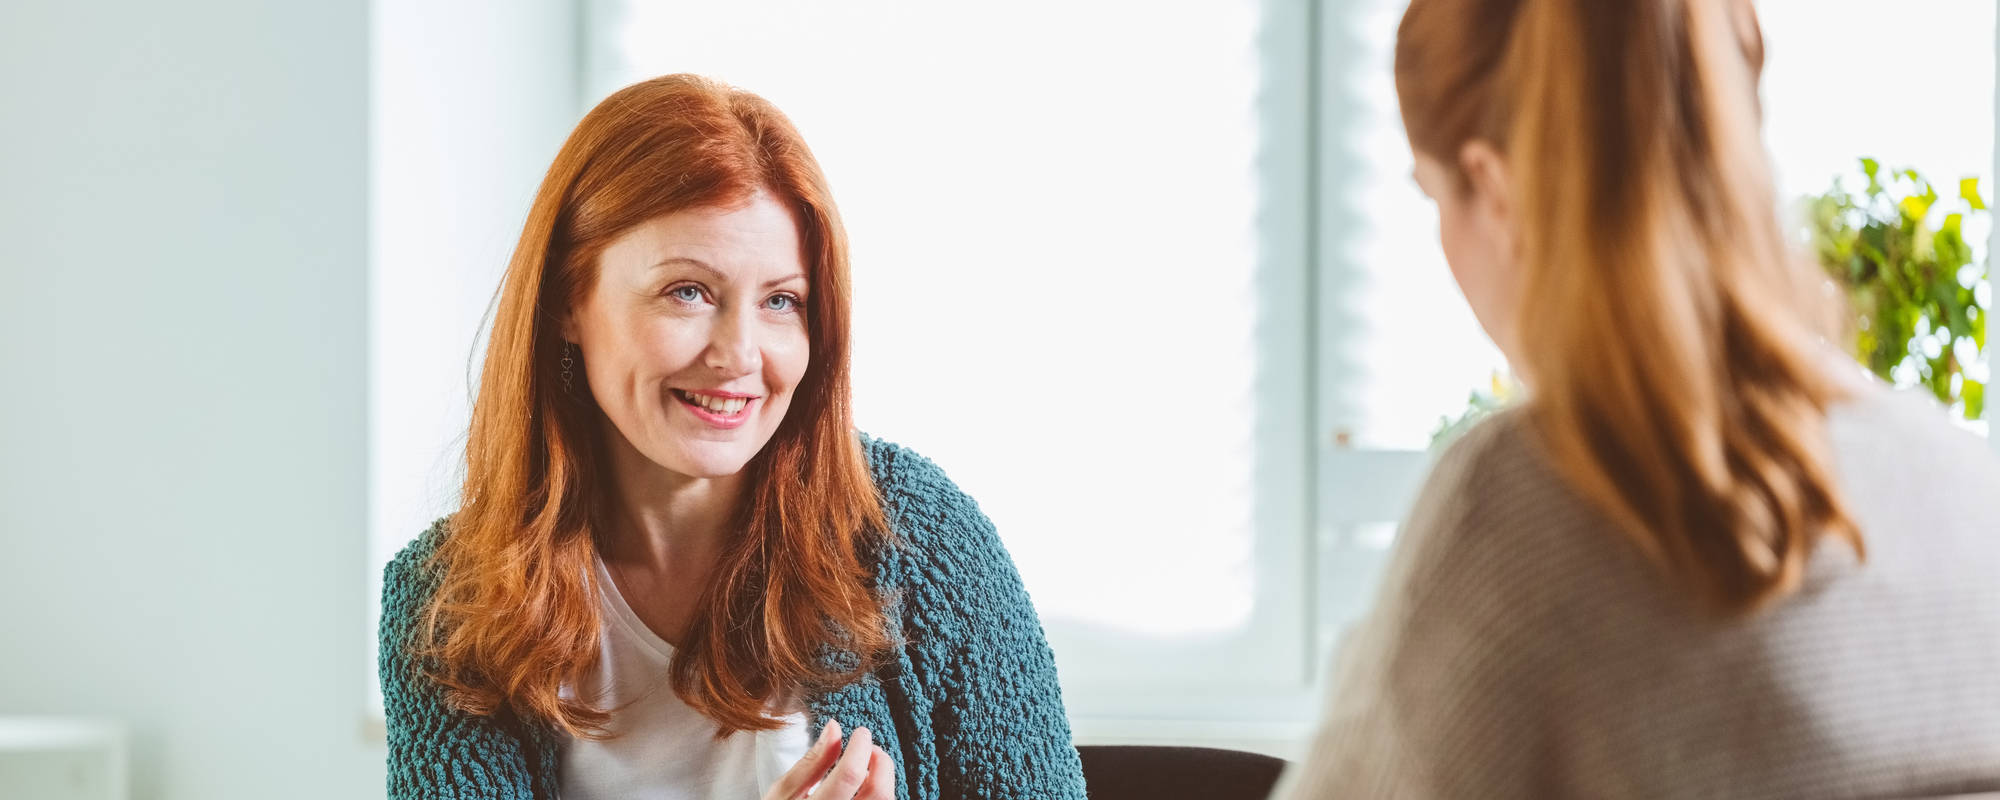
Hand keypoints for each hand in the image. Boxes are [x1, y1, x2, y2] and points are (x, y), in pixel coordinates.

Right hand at [764, 720, 896, 799]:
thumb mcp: (783, 791)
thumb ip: (812, 761)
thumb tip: (835, 728)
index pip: (849, 775)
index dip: (860, 747)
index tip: (861, 733)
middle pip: (879, 793)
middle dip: (881, 763)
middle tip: (868, 749)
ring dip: (883, 780)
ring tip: (865, 770)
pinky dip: (877, 796)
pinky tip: (863, 790)